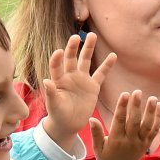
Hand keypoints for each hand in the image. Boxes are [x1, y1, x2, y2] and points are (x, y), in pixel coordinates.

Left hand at [41, 33, 115, 152]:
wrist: (69, 124)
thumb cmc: (58, 114)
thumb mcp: (53, 105)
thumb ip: (51, 93)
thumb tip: (46, 81)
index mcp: (58, 80)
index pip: (56, 65)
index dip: (57, 59)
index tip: (59, 52)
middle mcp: (69, 76)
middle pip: (71, 58)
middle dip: (73, 47)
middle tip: (76, 36)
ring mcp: (82, 79)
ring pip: (86, 60)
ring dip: (88, 48)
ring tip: (92, 35)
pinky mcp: (93, 86)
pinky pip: (101, 74)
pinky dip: (107, 65)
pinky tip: (113, 55)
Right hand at [90, 90, 159, 159]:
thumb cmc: (106, 158)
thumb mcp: (97, 147)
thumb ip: (96, 133)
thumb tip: (91, 118)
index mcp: (116, 140)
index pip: (120, 121)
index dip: (122, 107)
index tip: (125, 94)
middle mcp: (129, 141)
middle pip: (135, 122)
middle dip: (136, 106)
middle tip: (137, 91)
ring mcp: (140, 143)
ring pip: (147, 126)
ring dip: (151, 112)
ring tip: (153, 98)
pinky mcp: (147, 144)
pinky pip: (154, 131)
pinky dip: (157, 118)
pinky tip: (159, 106)